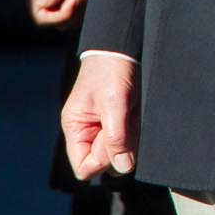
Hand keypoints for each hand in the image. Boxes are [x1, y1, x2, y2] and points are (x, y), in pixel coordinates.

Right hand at [61, 54, 137, 178]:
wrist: (123, 46)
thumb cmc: (111, 70)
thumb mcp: (114, 103)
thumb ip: (117, 137)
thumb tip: (123, 168)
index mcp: (76, 129)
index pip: (85, 167)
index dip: (102, 160)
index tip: (113, 138)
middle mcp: (88, 132)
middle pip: (106, 163)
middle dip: (121, 146)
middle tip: (126, 119)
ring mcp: (105, 128)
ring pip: (122, 151)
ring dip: (132, 136)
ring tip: (132, 111)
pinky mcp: (121, 122)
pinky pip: (132, 138)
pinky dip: (138, 128)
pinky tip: (137, 111)